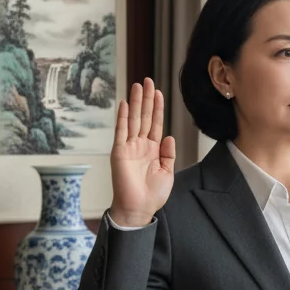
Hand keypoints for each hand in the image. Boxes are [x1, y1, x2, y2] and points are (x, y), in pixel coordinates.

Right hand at [109, 78, 175, 225]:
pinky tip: (125, 103)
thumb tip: (170, 137)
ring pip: (134, 119)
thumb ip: (168, 154)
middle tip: (147, 80)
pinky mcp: (119, 152)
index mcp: (153, 149)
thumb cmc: (153, 195)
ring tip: (137, 85)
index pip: (156, 123)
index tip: (159, 92)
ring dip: (136, 102)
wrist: (139, 209)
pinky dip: (123, 117)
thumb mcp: (167, 172)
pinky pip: (121, 131)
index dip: (157, 107)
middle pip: (145, 116)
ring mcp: (129, 147)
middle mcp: (140, 145)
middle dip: (147, 98)